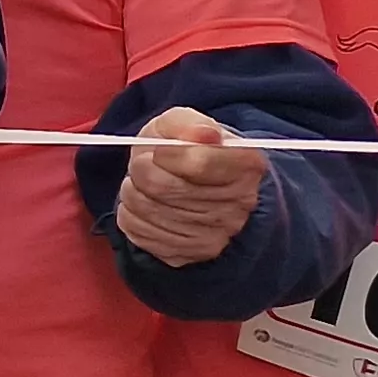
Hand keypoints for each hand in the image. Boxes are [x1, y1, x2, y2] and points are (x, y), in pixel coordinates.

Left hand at [117, 108, 267, 266]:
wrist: (191, 186)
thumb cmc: (184, 150)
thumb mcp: (183, 124)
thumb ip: (188, 123)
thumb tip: (203, 133)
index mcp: (247, 165)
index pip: (199, 163)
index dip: (166, 154)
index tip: (158, 151)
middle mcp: (241, 204)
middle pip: (165, 187)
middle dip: (142, 170)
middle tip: (143, 164)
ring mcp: (218, 234)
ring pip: (149, 209)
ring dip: (133, 191)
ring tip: (143, 184)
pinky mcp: (191, 253)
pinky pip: (140, 232)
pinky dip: (130, 214)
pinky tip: (144, 205)